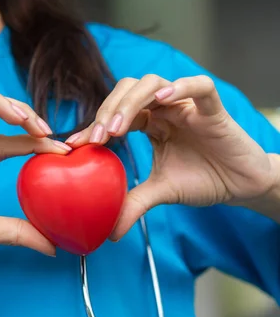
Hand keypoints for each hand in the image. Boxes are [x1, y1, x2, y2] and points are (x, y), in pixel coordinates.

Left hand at [66, 75, 275, 240]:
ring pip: (154, 83)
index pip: (115, 112)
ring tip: (119, 127)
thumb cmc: (202, 180)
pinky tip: (164, 98)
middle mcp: (164, 109)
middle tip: (98, 137)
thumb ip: (134, 204)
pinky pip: (200, 86)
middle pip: (128, 91)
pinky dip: (181, 87)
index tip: (75, 144)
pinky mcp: (213, 109)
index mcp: (149, 123)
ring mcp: (187, 105)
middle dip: (108, 110)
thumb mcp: (161, 192)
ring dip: (131, 102)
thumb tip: (110, 233)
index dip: (94, 124)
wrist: (241, 186)